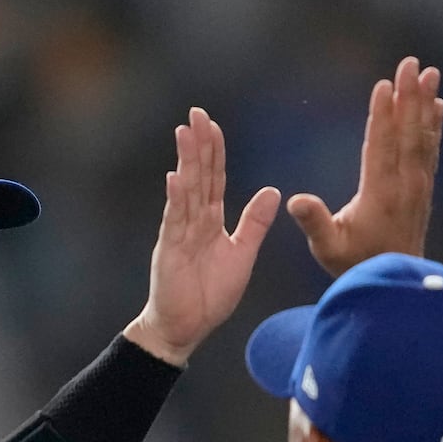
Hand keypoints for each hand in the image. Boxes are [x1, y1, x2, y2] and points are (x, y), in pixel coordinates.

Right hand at [124, 108, 280, 366]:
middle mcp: (192, 222)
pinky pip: (174, 221)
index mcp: (209, 221)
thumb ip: (254, 223)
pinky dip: (176, 199)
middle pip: (198, 176)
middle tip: (196, 113)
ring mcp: (178, 234)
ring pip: (185, 191)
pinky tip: (176, 177)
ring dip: (185, 162)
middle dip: (198, 145)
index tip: (213, 124)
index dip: (214, 151)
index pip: (213, 178)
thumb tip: (273, 191)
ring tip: (185, 133)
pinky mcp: (169, 251)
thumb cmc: (209, 295)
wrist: (185, 328)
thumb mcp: (242, 254)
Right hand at [289, 56, 442, 277]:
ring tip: (430, 74)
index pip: (380, 146)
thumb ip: (314, 222)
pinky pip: (430, 150)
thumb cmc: (356, 265)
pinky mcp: (424, 189)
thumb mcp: (327, 248)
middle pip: (407, 132)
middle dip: (408, 96)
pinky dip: (434, 126)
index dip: (381, 115)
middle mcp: (404, 185)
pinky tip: (437, 106)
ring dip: (425, 104)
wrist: (395, 284)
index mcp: (380, 194)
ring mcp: (418, 186)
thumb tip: (295, 199)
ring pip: (423, 137)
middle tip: (412, 63)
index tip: (384, 86)